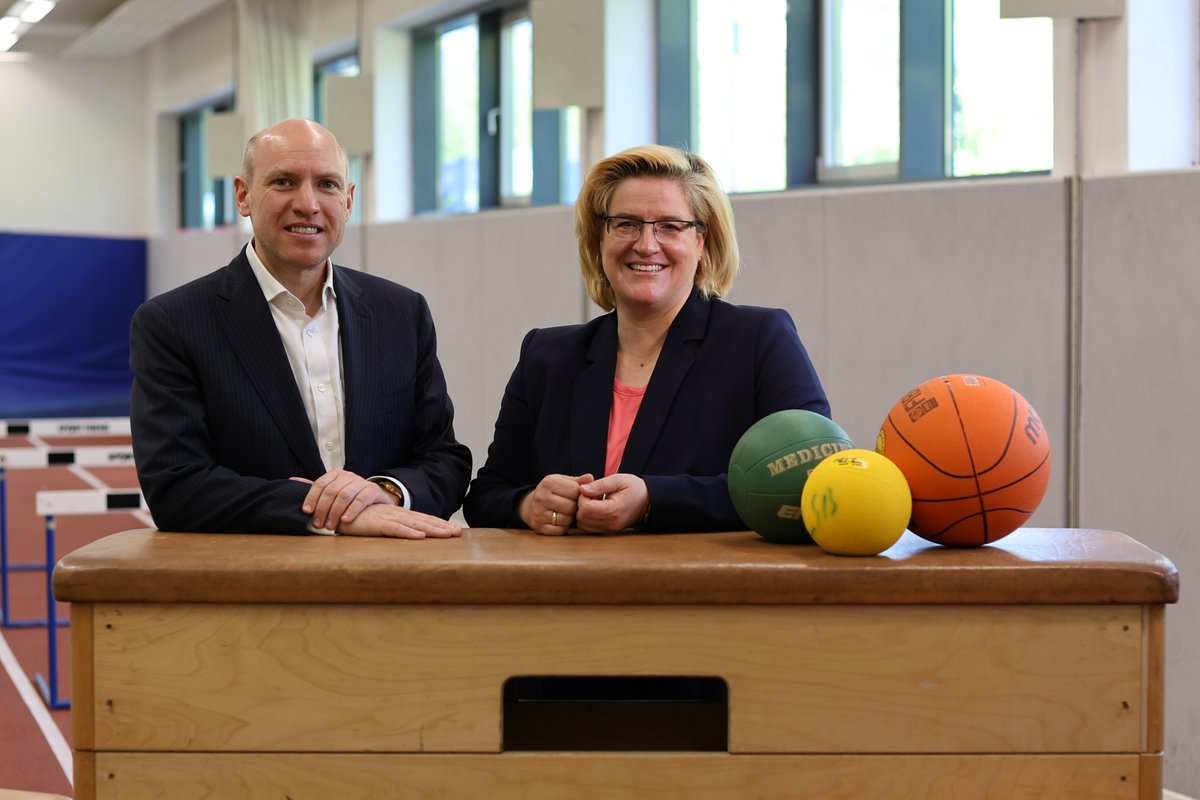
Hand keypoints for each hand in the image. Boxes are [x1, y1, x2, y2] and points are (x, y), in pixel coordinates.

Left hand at [296, 469, 392, 529]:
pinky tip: (345, 521)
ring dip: (335, 512)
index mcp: (336, 474)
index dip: (312, 498)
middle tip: (318, 524)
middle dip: (323, 509)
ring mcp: (361, 482)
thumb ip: (315, 488)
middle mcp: (348, 475)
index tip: (307, 512)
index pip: (320, 484)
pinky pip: (360, 500)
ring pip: (344, 495)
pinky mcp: (372, 490)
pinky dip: (351, 511)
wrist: (375, 501)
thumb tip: (292, 480)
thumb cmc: (350, 498)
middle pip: (331, 491)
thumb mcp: (332, 491)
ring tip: (330, 526)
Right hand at [337, 503, 462, 538]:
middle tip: (458, 532)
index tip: (454, 530)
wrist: (338, 510)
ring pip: (415, 525)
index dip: (439, 524)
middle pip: (424, 521)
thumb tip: (405, 537)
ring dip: (433, 530)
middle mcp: (397, 515)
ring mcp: (388, 519)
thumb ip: (391, 529)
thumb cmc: (358, 519)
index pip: (423, 520)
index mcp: (398, 515)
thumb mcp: (379, 525)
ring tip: (448, 534)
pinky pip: (396, 529)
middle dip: (442, 527)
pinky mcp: (378, 524)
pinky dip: (408, 533)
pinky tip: (420, 537)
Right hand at [517, 473, 593, 534]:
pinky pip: (560, 530)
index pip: (575, 490)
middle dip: (575, 507)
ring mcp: (538, 513)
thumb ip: (578, 481)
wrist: (530, 505)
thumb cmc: (552, 492)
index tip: (577, 495)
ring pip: (566, 519)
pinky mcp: (539, 527)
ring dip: (570, 518)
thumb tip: (590, 478)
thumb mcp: (562, 481)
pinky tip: (560, 520)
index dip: (580, 494)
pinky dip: (563, 527)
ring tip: (566, 512)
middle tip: (572, 505)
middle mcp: (541, 497)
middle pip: (571, 506)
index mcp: (548, 482)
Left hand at [576, 473, 649, 533]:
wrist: (648, 501)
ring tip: (595, 502)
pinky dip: (588, 518)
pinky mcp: (608, 531)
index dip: (583, 497)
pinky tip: (596, 508)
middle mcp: (610, 524)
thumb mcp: (618, 480)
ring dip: (584, 512)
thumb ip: (599, 485)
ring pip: (583, 525)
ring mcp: (609, 530)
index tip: (592, 490)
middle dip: (582, 505)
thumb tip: (582, 489)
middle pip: (581, 518)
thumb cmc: (635, 488)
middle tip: (593, 495)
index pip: (585, 508)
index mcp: (613, 511)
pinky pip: (589, 528)